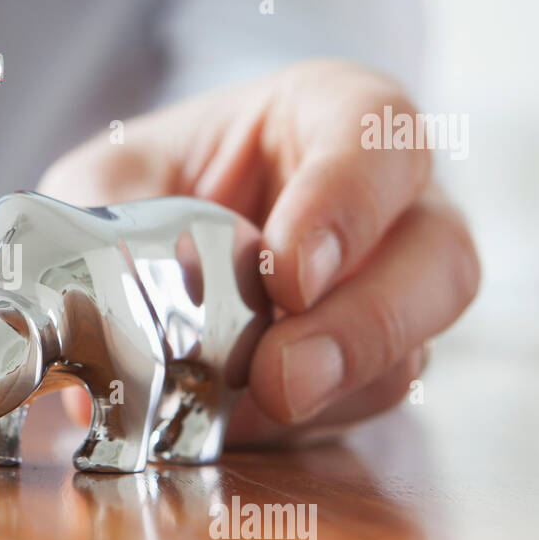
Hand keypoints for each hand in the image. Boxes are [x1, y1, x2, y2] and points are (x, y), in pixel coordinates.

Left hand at [38, 59, 479, 445]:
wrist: (162, 227)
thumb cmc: (156, 180)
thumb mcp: (112, 175)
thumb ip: (104, 217)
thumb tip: (98, 317)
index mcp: (337, 117)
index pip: (381, 138)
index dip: (346, 206)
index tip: (288, 273)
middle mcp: (393, 204)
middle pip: (440, 258)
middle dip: (363, 326)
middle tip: (280, 374)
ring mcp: (392, 291)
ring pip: (416, 344)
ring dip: (337, 388)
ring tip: (252, 409)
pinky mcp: (368, 368)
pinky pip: (367, 404)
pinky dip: (308, 423)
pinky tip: (241, 422)